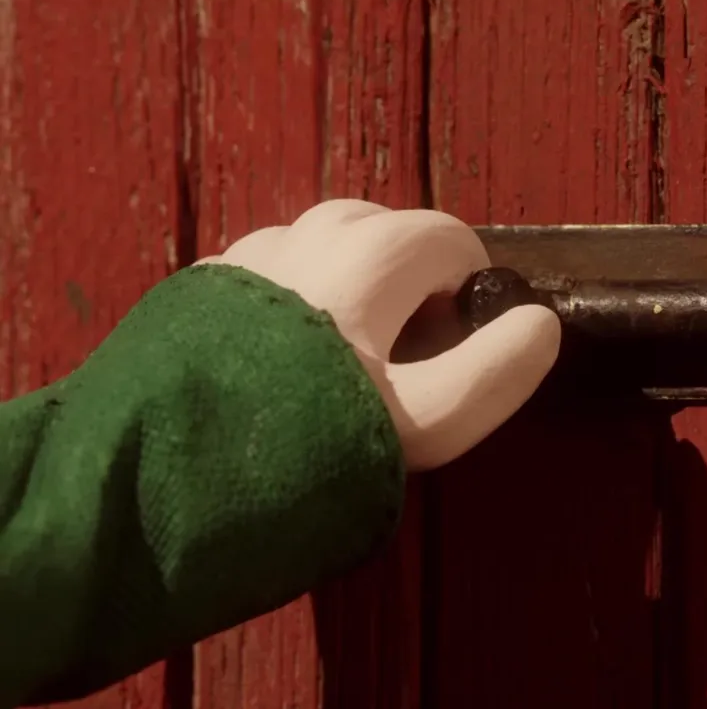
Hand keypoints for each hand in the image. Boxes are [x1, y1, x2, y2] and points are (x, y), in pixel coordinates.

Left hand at [198, 199, 560, 469]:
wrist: (165, 477)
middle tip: (401, 366)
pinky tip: (282, 367)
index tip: (453, 353)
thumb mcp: (429, 420)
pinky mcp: (202, 287)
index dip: (470, 296)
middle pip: (389, 235)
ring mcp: (248, 254)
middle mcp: (308, 232)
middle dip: (412, 287)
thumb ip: (498, 369)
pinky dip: (297, 302)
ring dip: (353, 290)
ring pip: (327, 250)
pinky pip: (274, 275)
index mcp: (371, 251)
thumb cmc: (312, 443)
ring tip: (341, 366)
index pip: (453, 240)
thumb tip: (538, 324)